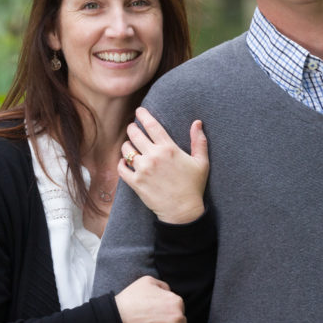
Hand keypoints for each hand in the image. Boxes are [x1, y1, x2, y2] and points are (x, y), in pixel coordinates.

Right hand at [114, 276, 190, 322]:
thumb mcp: (146, 281)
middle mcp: (177, 316)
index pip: (180, 308)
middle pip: (183, 322)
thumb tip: (168, 292)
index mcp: (175, 301)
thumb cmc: (130, 300)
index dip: (170, 311)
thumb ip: (162, 285)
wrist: (116, 320)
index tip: (160, 314)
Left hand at [118, 108, 207, 223]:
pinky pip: (121, 167)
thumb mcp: (201, 162)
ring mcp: (143, 169)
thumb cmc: (193, 186)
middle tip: (133, 128)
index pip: (152, 125)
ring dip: (127, 145)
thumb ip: (199, 141)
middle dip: (132, 128)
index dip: (143, 115)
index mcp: (169, 149)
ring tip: (131, 147)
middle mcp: (154, 156)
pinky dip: (121, 163)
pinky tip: (125, 162)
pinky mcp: (135, 182)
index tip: (139, 111)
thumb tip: (197, 122)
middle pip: (135, 134)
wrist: (183, 211)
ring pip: (126, 149)